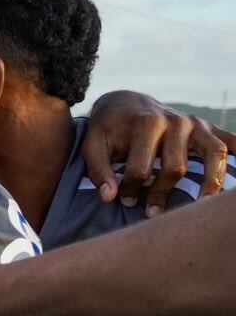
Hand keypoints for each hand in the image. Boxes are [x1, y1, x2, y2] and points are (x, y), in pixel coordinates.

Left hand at [82, 90, 231, 213]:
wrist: (125, 102)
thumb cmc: (108, 128)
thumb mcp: (93, 145)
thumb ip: (99, 170)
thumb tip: (110, 197)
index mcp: (147, 124)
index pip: (142, 168)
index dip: (132, 189)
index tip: (124, 201)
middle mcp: (176, 121)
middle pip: (176, 167)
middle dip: (161, 193)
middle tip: (150, 212)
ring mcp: (195, 124)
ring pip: (213, 154)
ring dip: (212, 182)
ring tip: (202, 205)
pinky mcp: (207, 127)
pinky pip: (230, 140)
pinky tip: (235, 181)